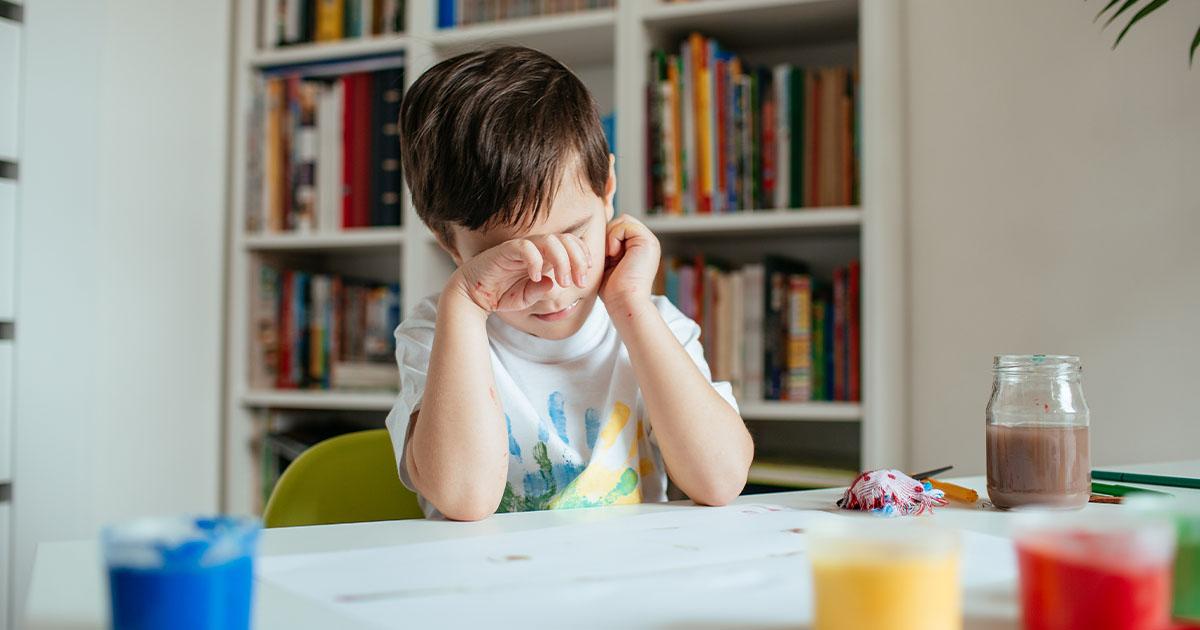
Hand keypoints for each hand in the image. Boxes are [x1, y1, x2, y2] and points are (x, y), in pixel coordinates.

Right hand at [451, 234, 591, 313]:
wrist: (472, 295)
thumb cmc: (500, 293)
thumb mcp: (527, 297)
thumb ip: (541, 292)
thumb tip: (554, 284)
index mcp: (544, 255)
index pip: (570, 244)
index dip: (582, 255)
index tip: (586, 276)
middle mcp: (535, 248)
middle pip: (565, 239)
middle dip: (578, 259)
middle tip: (580, 282)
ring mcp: (521, 247)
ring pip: (550, 241)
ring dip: (562, 260)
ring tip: (564, 282)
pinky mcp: (506, 250)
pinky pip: (525, 247)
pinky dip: (535, 261)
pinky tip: (536, 276)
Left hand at [600, 215, 659, 309]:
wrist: (624, 302)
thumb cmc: (613, 290)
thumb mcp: (608, 263)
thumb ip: (608, 247)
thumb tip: (597, 229)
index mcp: (639, 248)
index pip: (619, 227)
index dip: (606, 238)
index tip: (604, 258)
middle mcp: (646, 243)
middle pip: (621, 221)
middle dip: (608, 235)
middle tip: (607, 256)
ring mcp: (649, 241)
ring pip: (622, 220)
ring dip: (611, 236)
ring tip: (611, 256)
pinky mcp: (647, 241)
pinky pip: (624, 225)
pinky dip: (614, 237)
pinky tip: (614, 254)